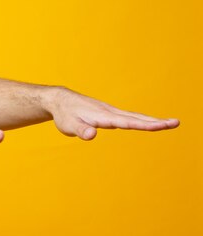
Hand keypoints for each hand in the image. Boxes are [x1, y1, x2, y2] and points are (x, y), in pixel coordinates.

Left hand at [45, 87, 179, 139]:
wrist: (59, 100)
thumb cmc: (64, 114)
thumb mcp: (69, 126)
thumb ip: (81, 131)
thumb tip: (92, 135)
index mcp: (104, 116)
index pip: (128, 122)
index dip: (146, 125)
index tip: (163, 125)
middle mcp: (110, 112)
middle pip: (136, 118)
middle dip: (156, 121)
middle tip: (176, 123)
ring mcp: (110, 112)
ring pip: (134, 116)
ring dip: (151, 120)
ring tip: (168, 123)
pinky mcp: (107, 113)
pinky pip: (128, 117)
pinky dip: (141, 120)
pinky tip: (148, 123)